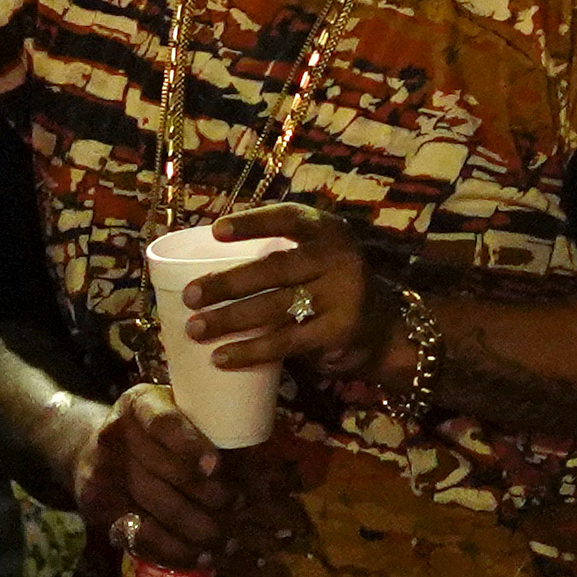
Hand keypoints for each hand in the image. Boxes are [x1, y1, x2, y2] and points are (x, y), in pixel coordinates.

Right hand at [72, 384, 233, 567]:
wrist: (93, 448)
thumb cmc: (154, 430)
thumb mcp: (176, 411)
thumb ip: (209, 428)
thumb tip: (266, 461)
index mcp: (139, 404)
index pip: (162, 422)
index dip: (188, 444)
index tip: (216, 464)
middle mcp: (117, 437)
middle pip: (160, 469)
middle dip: (203, 492)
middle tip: (237, 504)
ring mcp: (104, 475)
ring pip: (153, 505)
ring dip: (195, 526)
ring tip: (228, 537)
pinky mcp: (102, 510)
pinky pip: (139, 536)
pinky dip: (174, 549)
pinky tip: (202, 556)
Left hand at [183, 206, 372, 380]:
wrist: (386, 330)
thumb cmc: (334, 288)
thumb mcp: (321, 259)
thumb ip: (285, 257)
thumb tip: (210, 270)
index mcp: (330, 232)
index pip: (290, 218)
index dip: (252, 223)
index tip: (215, 231)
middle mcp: (339, 260)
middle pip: (274, 269)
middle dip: (226, 283)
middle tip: (190, 295)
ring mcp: (342, 296)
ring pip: (274, 308)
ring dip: (228, 319)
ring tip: (195, 328)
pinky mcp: (338, 332)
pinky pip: (284, 342)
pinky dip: (249, 351)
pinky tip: (221, 357)